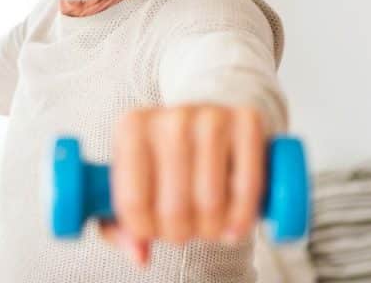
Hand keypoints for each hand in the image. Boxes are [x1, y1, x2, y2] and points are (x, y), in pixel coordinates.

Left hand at [100, 104, 264, 265]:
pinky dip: (242, 217)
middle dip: (180, 234)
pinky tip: (233, 225)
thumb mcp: (134, 181)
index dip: (145, 231)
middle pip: (173, 208)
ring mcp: (211, 116)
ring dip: (211, 230)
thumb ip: (122, 224)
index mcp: (131, 128)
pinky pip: (247, 188)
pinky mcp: (248, 121)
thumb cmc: (166, 158)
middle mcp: (170, 118)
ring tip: (208, 225)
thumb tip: (139, 254)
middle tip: (184, 230)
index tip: (153, 232)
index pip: (133, 202)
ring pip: (211, 203)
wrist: (210, 120)